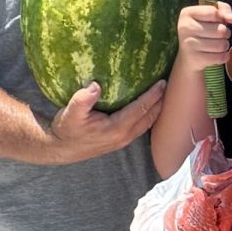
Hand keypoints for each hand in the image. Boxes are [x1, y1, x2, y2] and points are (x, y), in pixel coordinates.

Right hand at [48, 79, 164, 162]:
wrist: (60, 148)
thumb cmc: (66, 129)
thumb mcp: (70, 113)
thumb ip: (82, 99)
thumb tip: (95, 85)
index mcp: (116, 128)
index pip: (141, 109)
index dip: (153, 95)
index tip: (162, 82)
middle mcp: (125, 135)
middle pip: (151, 116)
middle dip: (162, 101)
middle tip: (171, 83)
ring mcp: (125, 139)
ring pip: (148, 123)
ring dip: (158, 108)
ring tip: (166, 93)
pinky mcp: (122, 140)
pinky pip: (142, 125)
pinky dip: (150, 114)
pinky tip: (151, 104)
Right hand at [175, 2, 231, 71]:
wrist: (188, 56)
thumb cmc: (203, 30)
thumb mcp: (211, 15)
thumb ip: (223, 9)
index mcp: (187, 13)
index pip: (213, 12)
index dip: (221, 18)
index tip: (218, 22)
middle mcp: (185, 27)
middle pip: (221, 30)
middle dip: (225, 33)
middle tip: (218, 36)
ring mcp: (188, 44)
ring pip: (222, 44)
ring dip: (224, 45)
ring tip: (217, 45)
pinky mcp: (195, 59)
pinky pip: (220, 57)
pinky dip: (224, 56)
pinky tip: (217, 55)